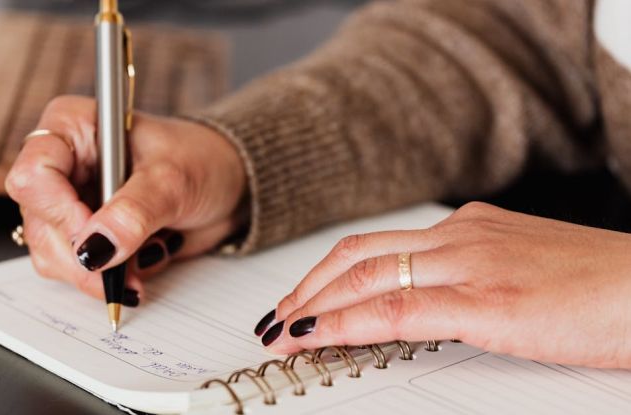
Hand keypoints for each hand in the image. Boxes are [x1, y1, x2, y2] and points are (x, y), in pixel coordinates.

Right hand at [6, 96, 246, 301]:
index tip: (96, 239)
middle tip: (120, 271)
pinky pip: (77, 270)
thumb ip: (133, 213)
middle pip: (39, 222)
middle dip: (81, 256)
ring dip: (97, 273)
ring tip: (144, 261)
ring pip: (52, 253)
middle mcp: (64, 164)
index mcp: (73, 128)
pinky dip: (109, 278)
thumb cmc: (202, 160)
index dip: (59, 212)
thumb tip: (95, 249)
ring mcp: (72, 202)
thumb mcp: (172, 180)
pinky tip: (142, 262)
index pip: (35, 172)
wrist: (229, 184)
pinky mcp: (87, 235)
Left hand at [255, 202, 630, 368]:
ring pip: (365, 277)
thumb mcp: (522, 272)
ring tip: (283, 330)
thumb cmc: (602, 286)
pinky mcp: (486, 301)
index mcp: (469, 229)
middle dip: (307, 287)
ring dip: (313, 304)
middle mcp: (461, 237)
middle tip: (277, 315)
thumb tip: (433, 303)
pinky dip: (345, 322)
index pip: (377, 246)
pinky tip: (317, 336)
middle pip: (357, 255)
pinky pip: (395, 309)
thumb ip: (473, 279)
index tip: (302, 298)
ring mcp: (470, 264)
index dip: (328, 273)